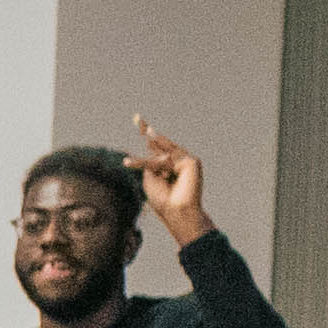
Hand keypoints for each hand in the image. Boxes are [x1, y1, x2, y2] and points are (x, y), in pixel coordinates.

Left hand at [131, 115, 208, 242]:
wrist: (176, 211)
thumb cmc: (162, 200)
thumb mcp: (150, 177)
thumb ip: (151, 161)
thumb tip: (154, 145)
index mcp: (165, 166)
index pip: (155, 147)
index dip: (147, 134)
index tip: (137, 119)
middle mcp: (176, 161)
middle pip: (159, 143)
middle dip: (146, 131)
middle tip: (136, 116)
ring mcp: (185, 161)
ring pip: (161, 154)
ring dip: (148, 165)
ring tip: (135, 168)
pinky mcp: (191, 162)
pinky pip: (167, 159)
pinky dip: (158, 166)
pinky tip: (160, 174)